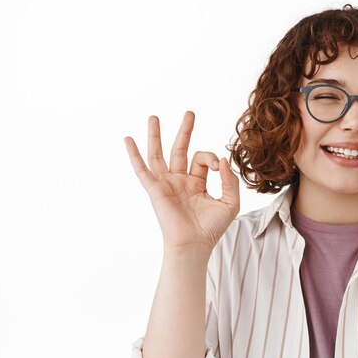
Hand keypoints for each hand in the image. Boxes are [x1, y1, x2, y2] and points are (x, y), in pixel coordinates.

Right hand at [123, 111, 239, 249]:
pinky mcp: (155, 190)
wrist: (195, 244)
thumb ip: (230, 181)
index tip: (218, 167)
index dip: (211, 158)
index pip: (203, 160)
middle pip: (180, 149)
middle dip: (185, 131)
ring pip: (158, 155)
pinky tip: (128, 139)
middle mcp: (180, 181)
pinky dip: (134, 155)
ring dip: (156, 136)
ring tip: (154, 117)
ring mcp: (166, 184)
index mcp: (197, 183)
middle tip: (190, 113)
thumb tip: (222, 160)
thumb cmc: (212, 228)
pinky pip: (142, 170)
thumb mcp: (229, 202)